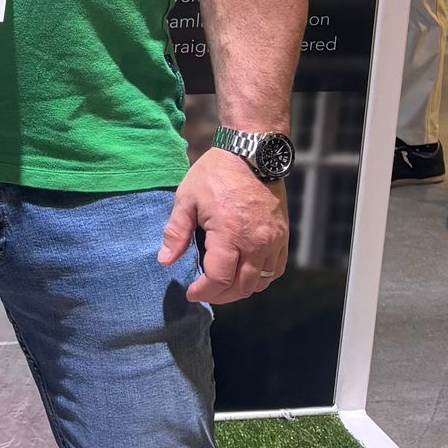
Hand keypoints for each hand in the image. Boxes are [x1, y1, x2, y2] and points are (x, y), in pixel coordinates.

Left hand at [157, 144, 288, 307]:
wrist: (251, 152)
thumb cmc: (215, 173)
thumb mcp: (187, 198)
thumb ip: (176, 232)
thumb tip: (165, 261)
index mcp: (230, 234)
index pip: (218, 280)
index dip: (202, 291)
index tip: (190, 292)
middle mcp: (256, 242)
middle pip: (240, 287)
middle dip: (219, 295)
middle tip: (204, 291)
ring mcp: (273, 240)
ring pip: (260, 282)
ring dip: (240, 290)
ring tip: (222, 285)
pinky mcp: (283, 235)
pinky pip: (276, 269)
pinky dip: (261, 279)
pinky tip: (245, 273)